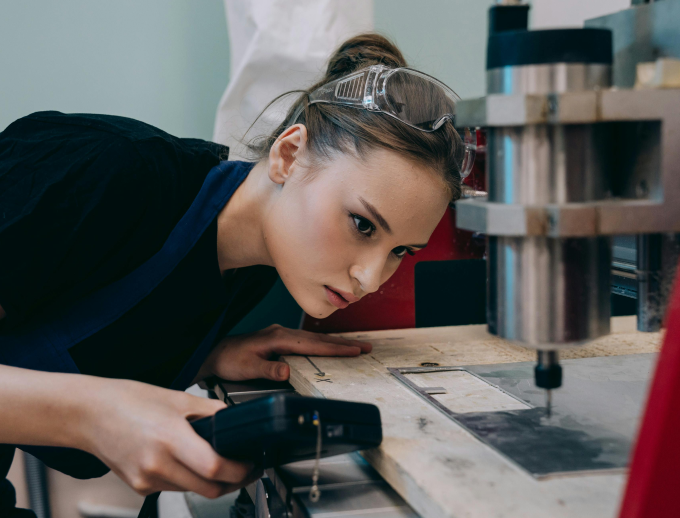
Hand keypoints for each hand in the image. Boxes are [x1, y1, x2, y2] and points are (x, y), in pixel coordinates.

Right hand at [83, 378, 261, 497]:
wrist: (89, 414)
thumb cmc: (127, 401)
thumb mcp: (177, 398)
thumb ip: (211, 411)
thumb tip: (235, 420)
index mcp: (170, 438)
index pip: (215, 468)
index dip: (240, 470)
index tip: (252, 464)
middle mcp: (157, 464)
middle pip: (209, 488)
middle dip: (233, 482)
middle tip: (245, 469)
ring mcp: (146, 480)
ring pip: (193, 491)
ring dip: (210, 482)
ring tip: (218, 463)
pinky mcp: (139, 488)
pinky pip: (174, 489)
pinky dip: (187, 480)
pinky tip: (186, 462)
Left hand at [200, 324, 371, 381]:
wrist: (215, 352)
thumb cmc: (229, 360)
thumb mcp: (247, 368)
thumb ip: (268, 369)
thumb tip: (287, 371)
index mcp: (278, 338)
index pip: (313, 344)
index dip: (335, 348)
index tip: (354, 351)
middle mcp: (282, 332)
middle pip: (319, 338)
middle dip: (344, 343)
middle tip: (366, 347)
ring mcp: (282, 334)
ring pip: (314, 338)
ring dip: (335, 342)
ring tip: (355, 347)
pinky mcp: (280, 339)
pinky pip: (308, 340)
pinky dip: (323, 343)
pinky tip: (330, 347)